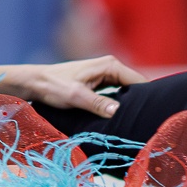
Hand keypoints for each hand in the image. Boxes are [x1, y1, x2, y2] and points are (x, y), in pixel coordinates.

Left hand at [14, 56, 146, 117]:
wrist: (35, 82)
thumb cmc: (53, 86)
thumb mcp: (76, 96)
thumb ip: (98, 103)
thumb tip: (118, 112)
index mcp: (110, 65)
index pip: (138, 81)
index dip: (146, 97)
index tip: (150, 114)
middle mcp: (111, 67)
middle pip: (135, 86)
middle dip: (139, 101)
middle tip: (144, 121)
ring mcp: (106, 74)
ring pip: (126, 91)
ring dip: (129, 104)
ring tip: (136, 120)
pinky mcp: (100, 83)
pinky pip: (117, 93)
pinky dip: (120, 104)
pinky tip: (121, 117)